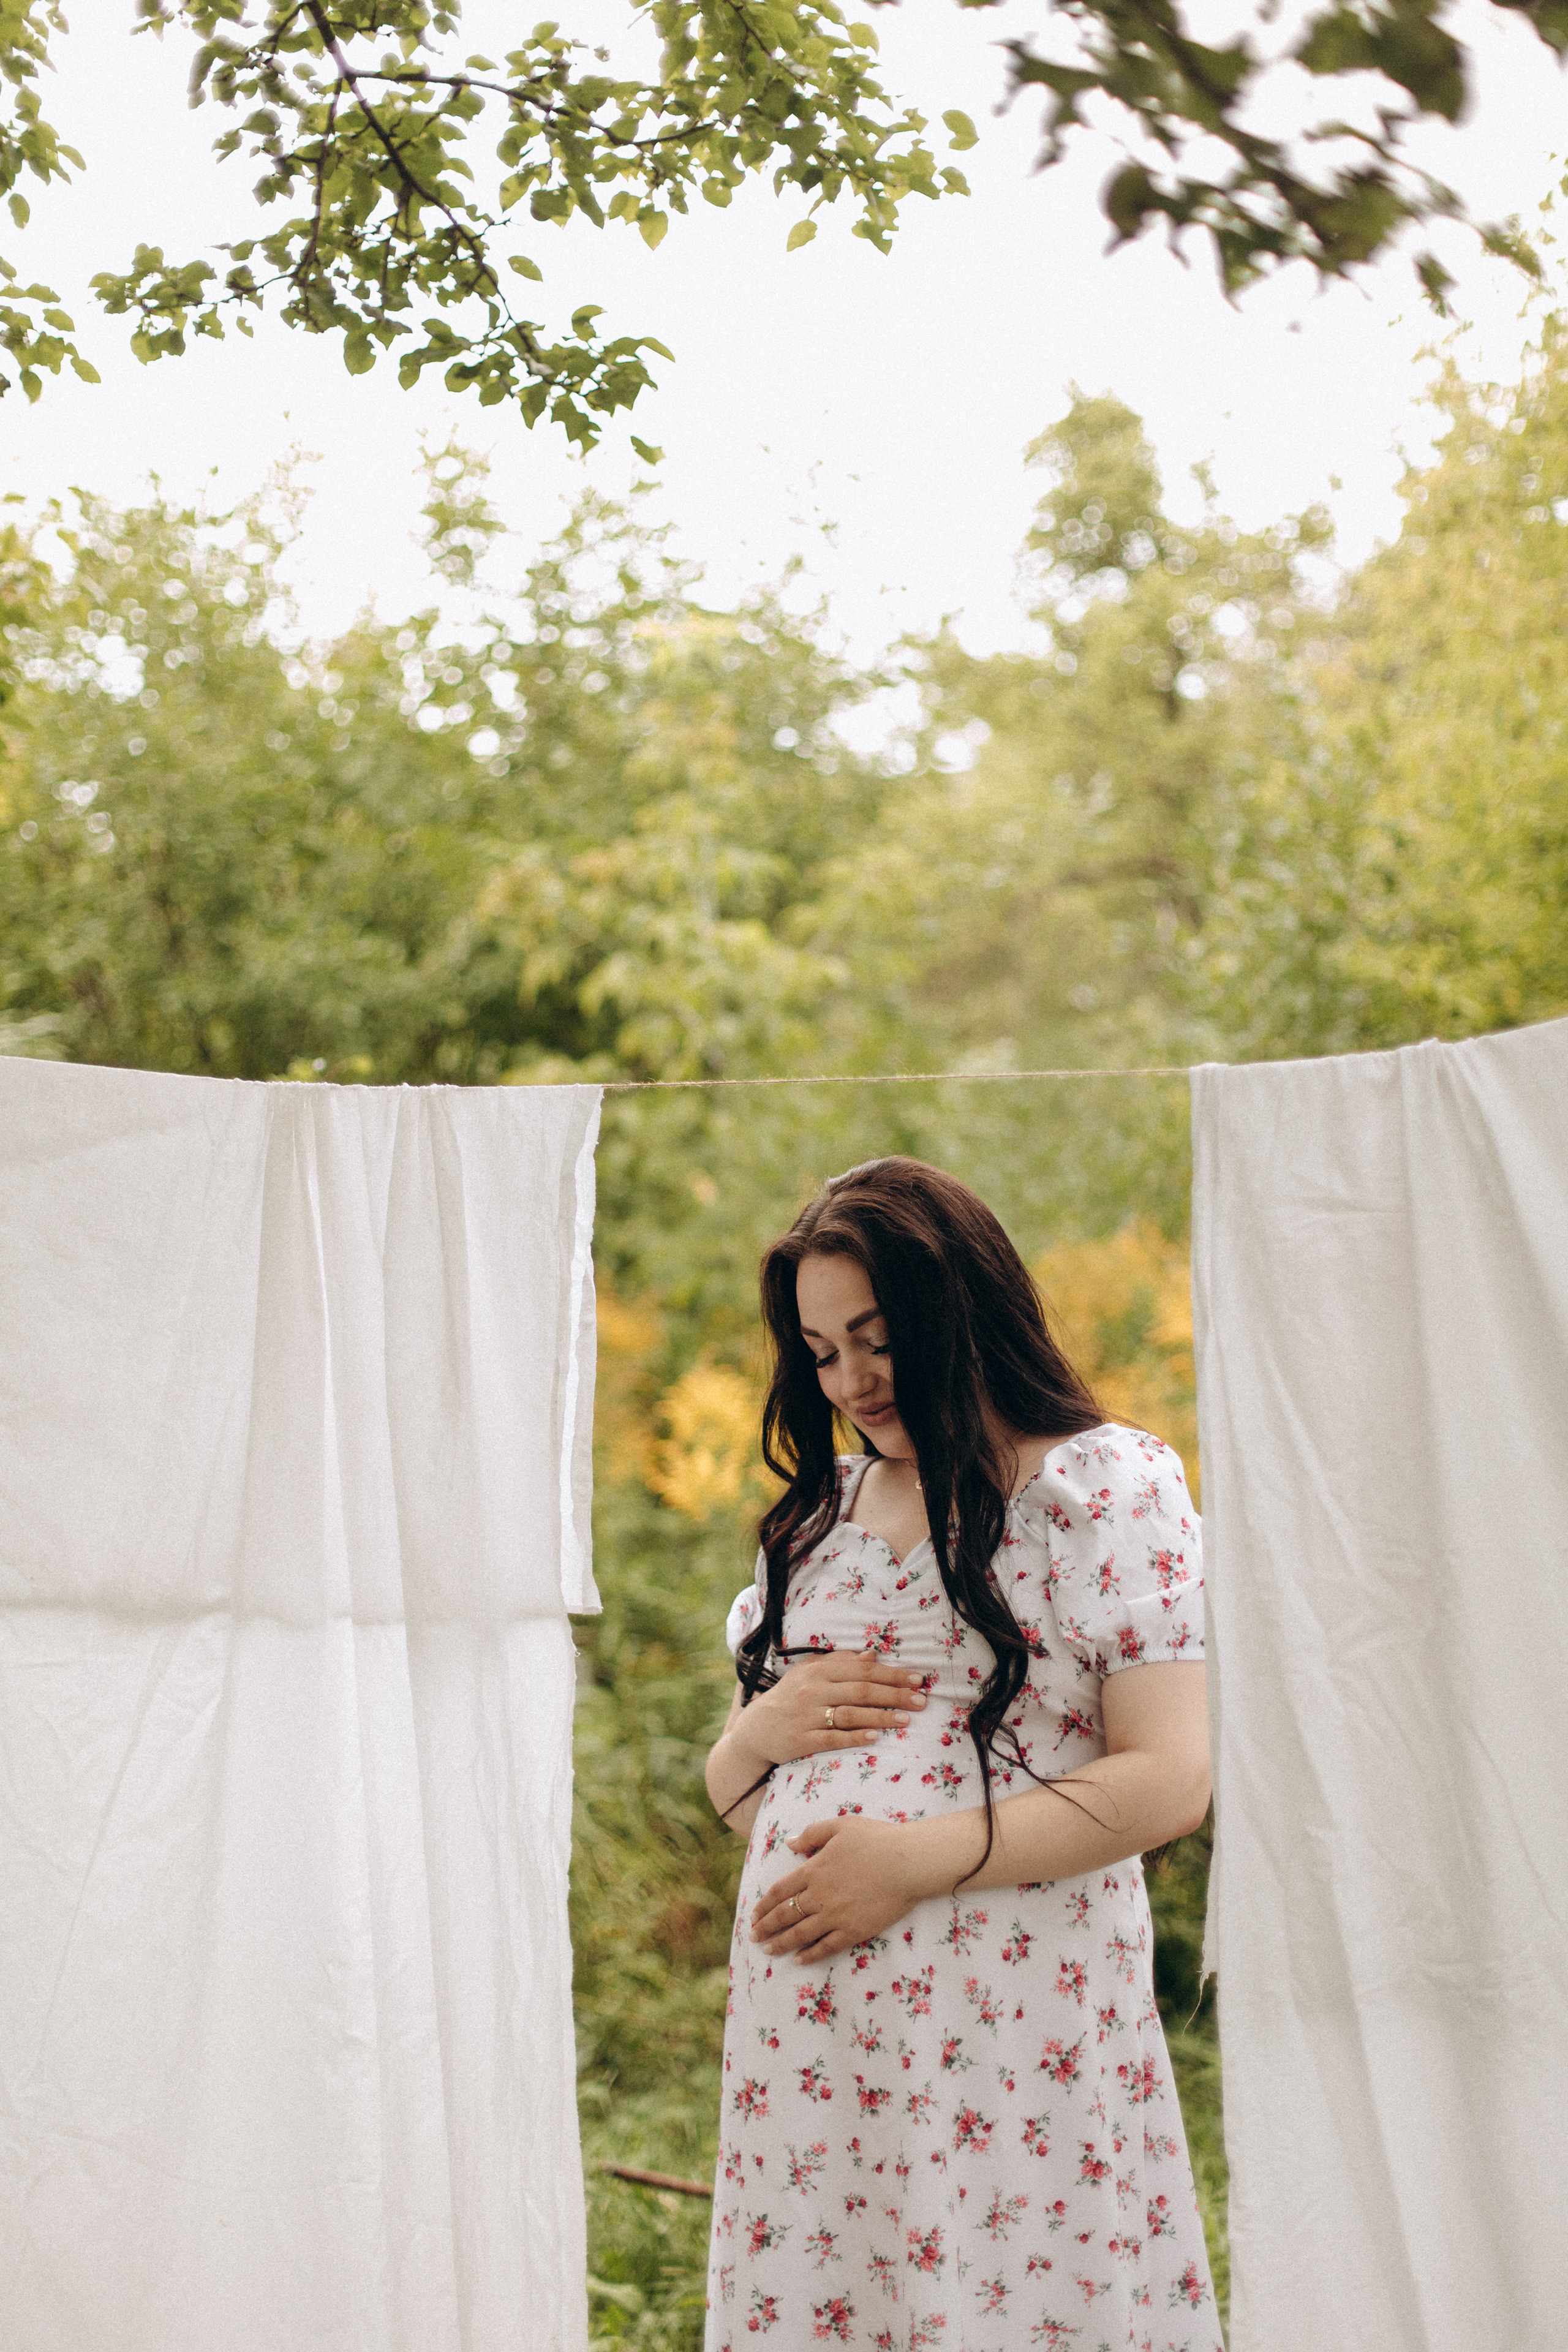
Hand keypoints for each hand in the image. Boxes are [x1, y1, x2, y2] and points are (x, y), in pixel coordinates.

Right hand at [730, 1650, 926, 1771]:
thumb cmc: (790, 1697)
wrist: (755, 1730)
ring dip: (881, 1716)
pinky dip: (854, 1737)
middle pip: (861, 1690)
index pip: (861, 1669)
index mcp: (818, 1670)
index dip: (891, 1673)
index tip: (917, 1678)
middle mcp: (813, 1690)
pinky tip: (875, 1738)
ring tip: (906, 1719)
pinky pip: (832, 1738)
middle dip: (894, 1694)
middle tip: (921, 1700)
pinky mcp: (801, 1740)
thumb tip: (872, 1654)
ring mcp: (807, 1716)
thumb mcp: (810, 1673)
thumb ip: (840, 1662)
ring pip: (850, 1714)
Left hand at [749, 1816, 931, 1963]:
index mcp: (814, 1870)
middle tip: (753, 1937)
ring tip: (768, 1951)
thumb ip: (812, 1834)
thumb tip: (789, 1844)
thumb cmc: (876, 1839)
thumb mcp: (840, 1825)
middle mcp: (819, 1896)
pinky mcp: (854, 1930)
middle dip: (766, 1928)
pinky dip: (810, 1955)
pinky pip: (826, 1947)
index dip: (764, 1904)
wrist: (908, 1863)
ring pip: (801, 1934)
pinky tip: (799, 1959)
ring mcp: (835, 1916)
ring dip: (781, 1944)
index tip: (753, 1915)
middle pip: (785, 1915)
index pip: (780, 1891)